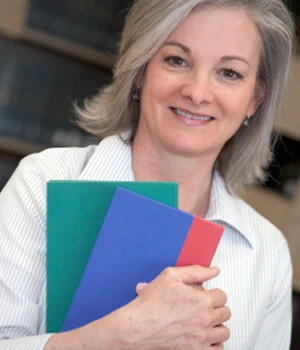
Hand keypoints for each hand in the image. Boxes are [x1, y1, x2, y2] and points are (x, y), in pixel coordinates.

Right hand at [45, 265, 229, 349]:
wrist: (137, 326)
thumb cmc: (150, 303)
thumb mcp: (170, 276)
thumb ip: (195, 271)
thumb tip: (212, 271)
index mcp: (201, 300)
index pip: (222, 295)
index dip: (213, 292)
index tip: (206, 294)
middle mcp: (204, 320)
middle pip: (225, 312)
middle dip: (216, 306)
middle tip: (205, 305)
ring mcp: (201, 337)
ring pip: (224, 331)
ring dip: (217, 324)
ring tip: (206, 320)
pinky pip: (218, 349)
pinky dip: (215, 342)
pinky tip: (206, 335)